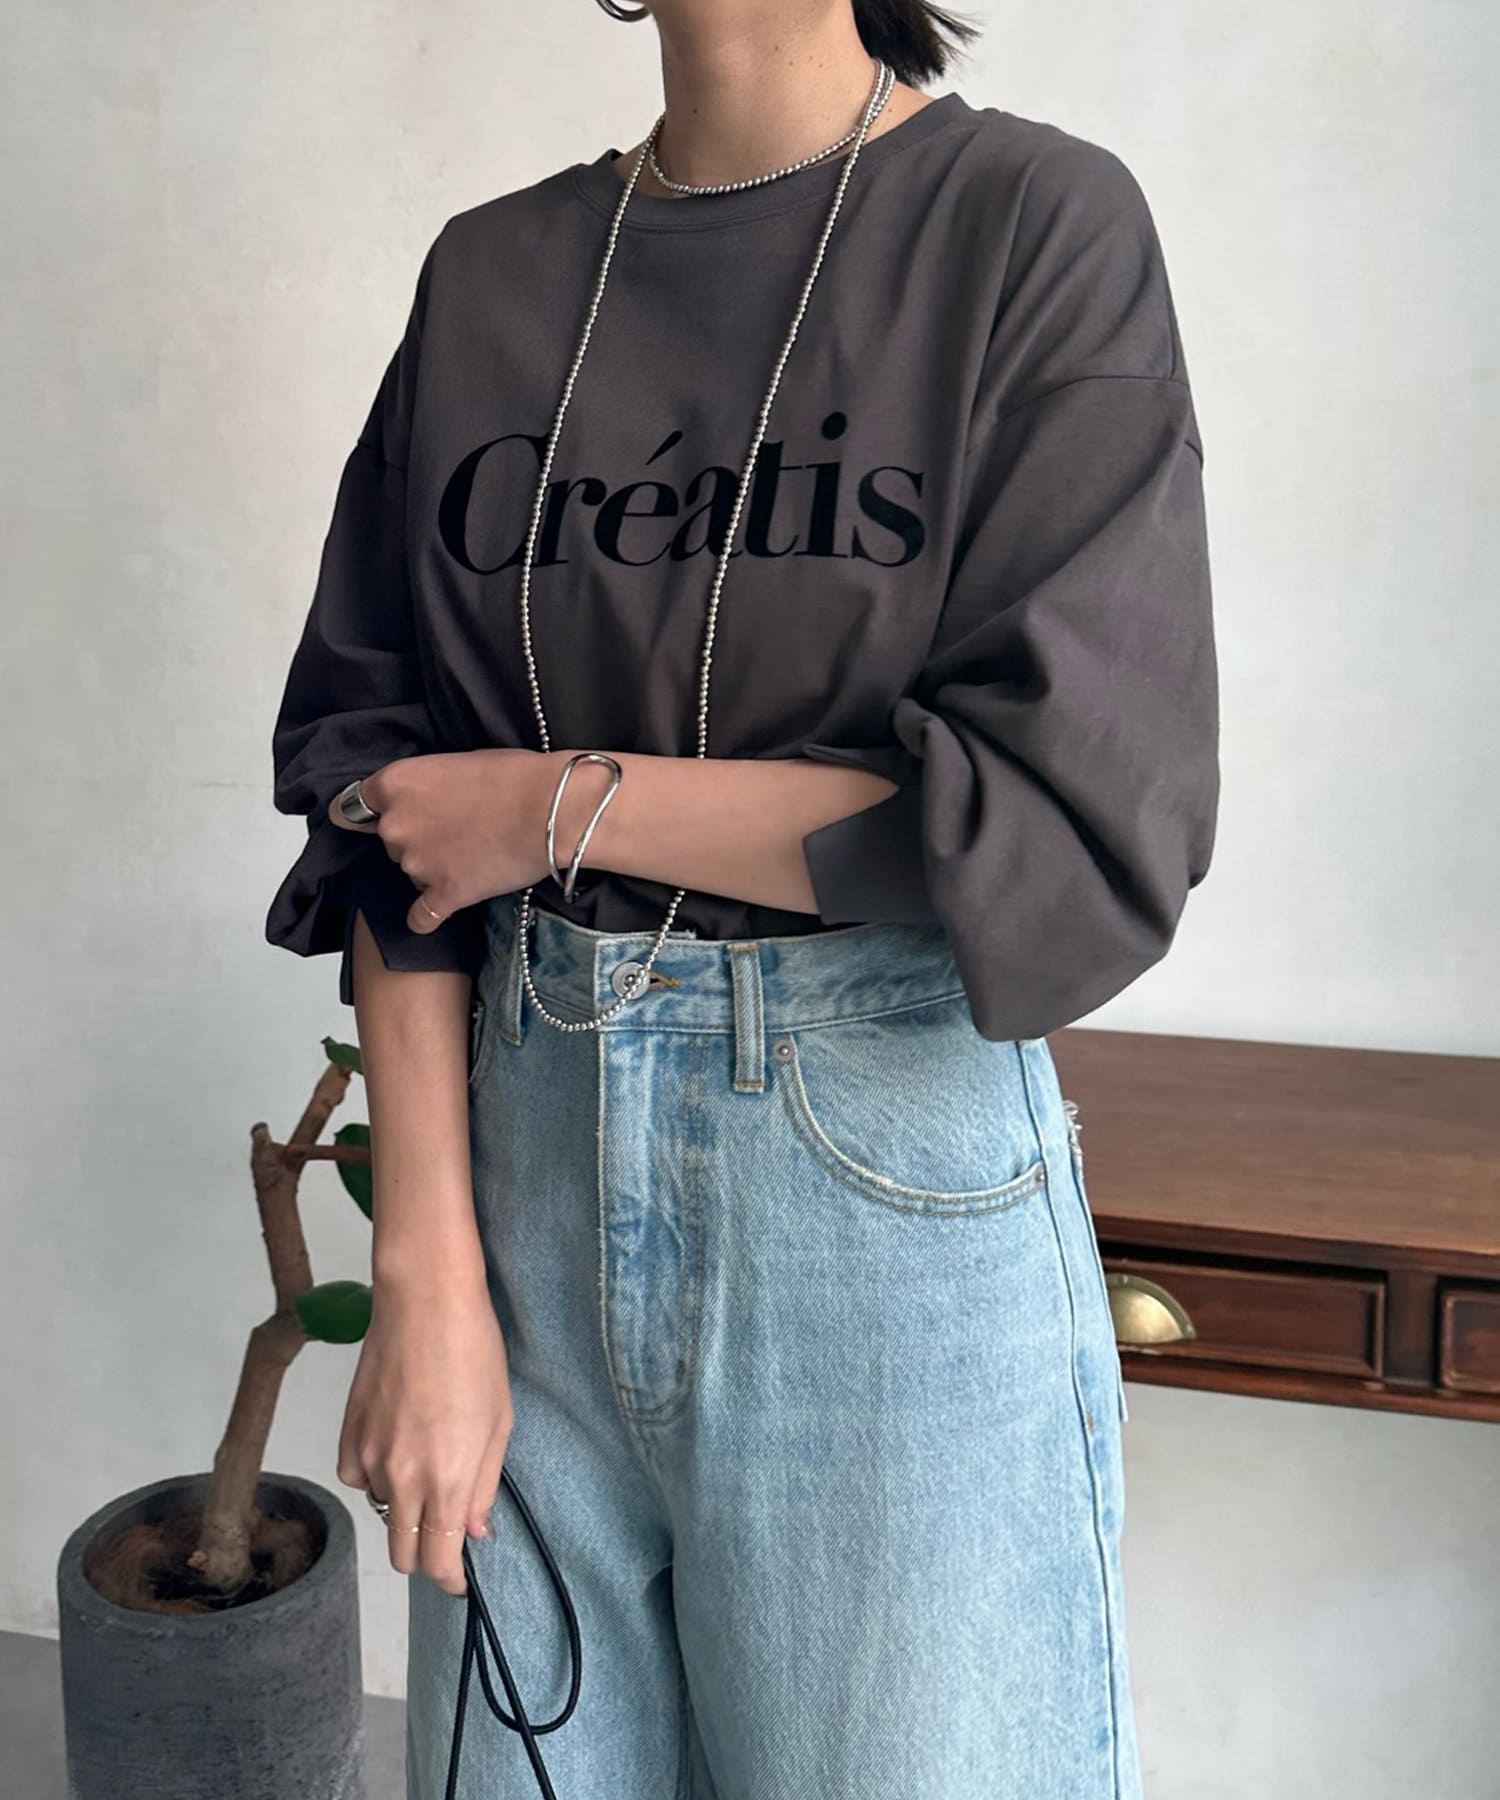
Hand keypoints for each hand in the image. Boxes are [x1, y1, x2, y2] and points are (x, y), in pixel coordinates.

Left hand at [329, 749, 556, 935]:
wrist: (553, 810)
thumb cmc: (514, 775)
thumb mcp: (456, 761)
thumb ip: (427, 786)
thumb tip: (428, 802)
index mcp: (394, 784)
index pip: (352, 807)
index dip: (371, 814)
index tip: (377, 820)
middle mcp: (395, 825)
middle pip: (389, 842)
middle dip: (416, 839)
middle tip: (455, 831)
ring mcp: (417, 864)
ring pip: (411, 873)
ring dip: (433, 869)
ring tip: (472, 855)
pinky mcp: (444, 895)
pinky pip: (422, 916)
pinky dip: (426, 916)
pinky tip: (434, 914)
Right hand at [337, 1272, 511, 1596]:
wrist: (424, 1303)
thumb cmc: (474, 1354)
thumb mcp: (499, 1422)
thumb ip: (482, 1485)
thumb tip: (472, 1532)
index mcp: (447, 1480)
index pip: (438, 1560)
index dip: (450, 1579)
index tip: (458, 1579)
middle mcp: (403, 1479)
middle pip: (403, 1553)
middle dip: (425, 1554)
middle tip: (444, 1531)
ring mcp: (369, 1458)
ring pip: (382, 1512)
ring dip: (404, 1507)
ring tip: (426, 1463)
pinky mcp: (347, 1435)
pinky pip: (358, 1478)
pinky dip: (376, 1475)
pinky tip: (396, 1444)